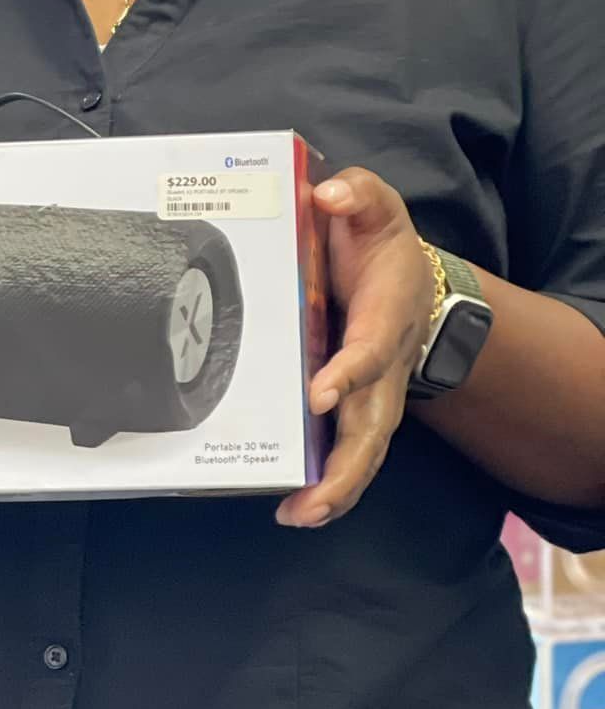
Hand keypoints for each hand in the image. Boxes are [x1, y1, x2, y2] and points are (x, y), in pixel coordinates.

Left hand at [276, 168, 433, 529]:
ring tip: (298, 515)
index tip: (320, 393)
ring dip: (335, 488)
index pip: (366, 352)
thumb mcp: (374, 206)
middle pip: (371, 429)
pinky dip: (328, 483)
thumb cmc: (382, 248)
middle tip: (311, 499)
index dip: (347, 373)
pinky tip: (296, 507)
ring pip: (361, 452)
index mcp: (383, 319)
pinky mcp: (353, 408)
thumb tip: (330, 193)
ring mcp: (370, 395)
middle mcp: (381, 369)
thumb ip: (357, 194)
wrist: (412, 280)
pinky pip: (345, 452)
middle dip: (345, 468)